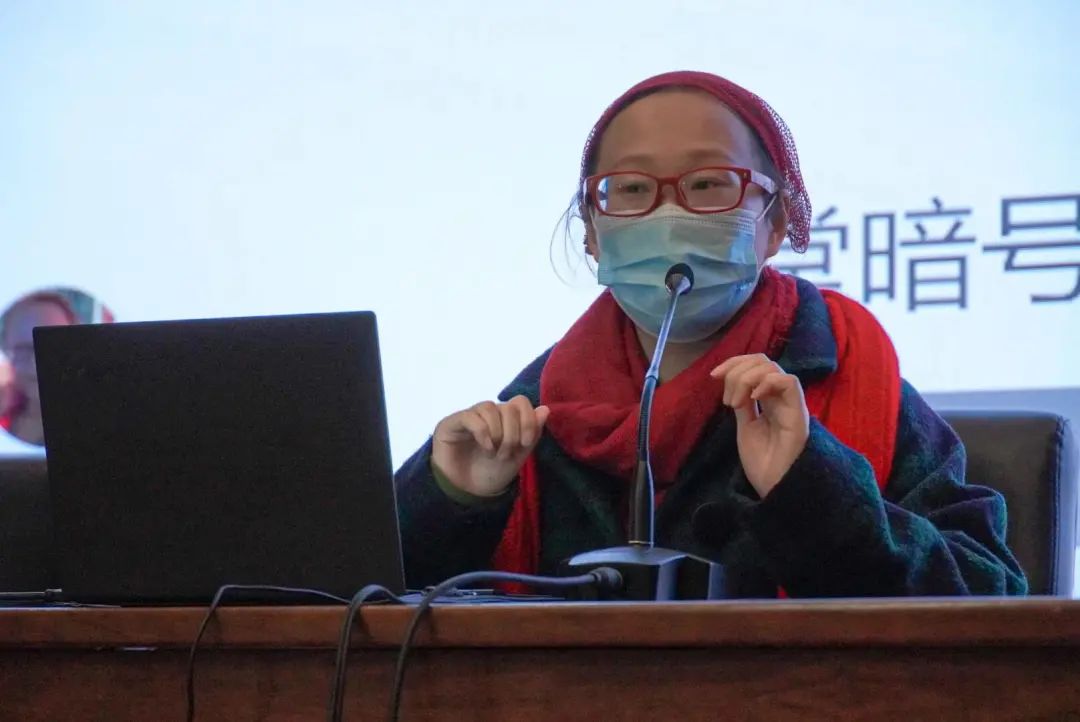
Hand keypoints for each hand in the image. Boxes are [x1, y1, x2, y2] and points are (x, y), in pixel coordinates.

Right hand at [431, 395, 549, 496]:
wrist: (468, 491)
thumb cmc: (493, 473)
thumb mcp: (519, 455)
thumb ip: (532, 432)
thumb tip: (545, 409)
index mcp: (505, 418)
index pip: (520, 402)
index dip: (527, 420)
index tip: (526, 442)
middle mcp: (488, 413)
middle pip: (508, 407)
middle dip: (512, 434)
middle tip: (505, 455)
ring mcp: (470, 416)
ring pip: (490, 408)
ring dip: (497, 434)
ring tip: (493, 454)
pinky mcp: (451, 423)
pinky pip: (470, 416)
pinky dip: (482, 432)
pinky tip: (486, 447)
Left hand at [710, 354, 808, 498]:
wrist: (774, 488)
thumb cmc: (763, 463)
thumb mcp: (745, 426)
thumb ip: (742, 404)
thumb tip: (732, 384)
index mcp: (769, 399)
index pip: (755, 365)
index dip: (733, 363)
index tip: (713, 376)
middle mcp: (781, 397)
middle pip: (763, 360)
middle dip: (737, 368)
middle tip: (726, 399)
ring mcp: (791, 404)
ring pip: (772, 367)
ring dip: (746, 379)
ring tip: (735, 404)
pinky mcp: (798, 414)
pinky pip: (789, 382)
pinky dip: (766, 383)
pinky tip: (752, 400)